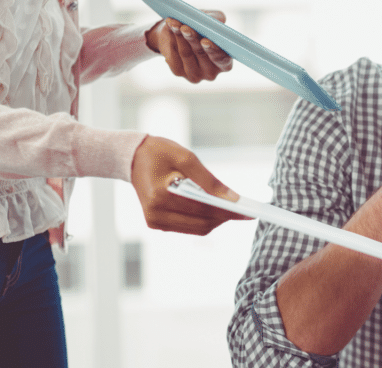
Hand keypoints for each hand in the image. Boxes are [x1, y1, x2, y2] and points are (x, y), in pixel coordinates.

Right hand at [130, 135, 248, 234]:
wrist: (132, 157)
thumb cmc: (160, 153)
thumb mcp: (186, 158)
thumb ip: (210, 181)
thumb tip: (233, 199)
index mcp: (160, 196)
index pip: (203, 209)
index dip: (228, 211)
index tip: (249, 211)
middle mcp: (155, 214)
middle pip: (202, 223)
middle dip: (226, 217)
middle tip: (246, 211)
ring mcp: (155, 222)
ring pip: (197, 229)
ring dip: (217, 220)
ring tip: (234, 210)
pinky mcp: (156, 224)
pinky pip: (188, 227)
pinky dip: (204, 220)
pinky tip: (216, 209)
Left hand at [146, 12, 233, 82]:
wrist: (179, 33)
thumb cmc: (201, 27)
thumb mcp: (211, 19)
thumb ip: (218, 19)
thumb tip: (218, 21)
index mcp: (225, 62)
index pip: (222, 59)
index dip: (214, 50)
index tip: (205, 41)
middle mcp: (211, 72)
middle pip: (201, 54)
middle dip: (193, 39)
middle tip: (185, 28)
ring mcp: (194, 74)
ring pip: (186, 53)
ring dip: (179, 36)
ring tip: (174, 23)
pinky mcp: (178, 71)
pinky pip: (174, 54)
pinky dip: (172, 38)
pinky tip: (170, 27)